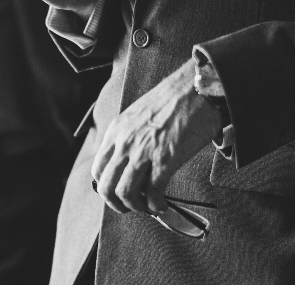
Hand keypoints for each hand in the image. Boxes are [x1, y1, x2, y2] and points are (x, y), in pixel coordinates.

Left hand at [90, 59, 223, 214]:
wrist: (196, 88)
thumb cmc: (173, 99)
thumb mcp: (138, 114)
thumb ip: (130, 136)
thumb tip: (133, 161)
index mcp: (116, 130)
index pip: (98, 169)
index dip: (106, 187)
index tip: (118, 192)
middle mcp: (124, 142)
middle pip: (106, 187)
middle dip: (117, 204)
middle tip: (130, 207)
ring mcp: (143, 151)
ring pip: (126, 194)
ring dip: (137, 207)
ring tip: (148, 206)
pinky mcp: (164, 160)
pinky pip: (153, 193)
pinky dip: (156, 205)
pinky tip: (162, 204)